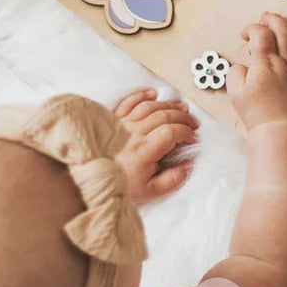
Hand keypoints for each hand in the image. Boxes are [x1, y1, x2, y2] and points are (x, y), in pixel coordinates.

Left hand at [112, 89, 198, 203]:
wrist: (93, 182)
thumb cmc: (120, 186)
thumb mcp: (150, 191)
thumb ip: (173, 179)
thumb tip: (188, 165)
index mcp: (143, 151)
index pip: (171, 132)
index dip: (187, 133)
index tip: (193, 139)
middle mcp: (133, 134)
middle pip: (164, 115)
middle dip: (183, 117)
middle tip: (193, 123)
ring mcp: (123, 125)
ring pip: (150, 106)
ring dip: (168, 105)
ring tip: (181, 108)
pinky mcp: (113, 121)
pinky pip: (129, 102)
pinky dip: (142, 96)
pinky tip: (153, 94)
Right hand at [227, 12, 286, 129]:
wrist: (281, 131)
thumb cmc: (258, 114)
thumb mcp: (235, 92)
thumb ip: (236, 73)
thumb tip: (244, 67)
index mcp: (266, 63)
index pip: (261, 34)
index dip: (252, 28)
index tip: (246, 34)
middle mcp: (286, 63)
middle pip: (283, 31)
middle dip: (273, 19)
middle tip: (266, 17)